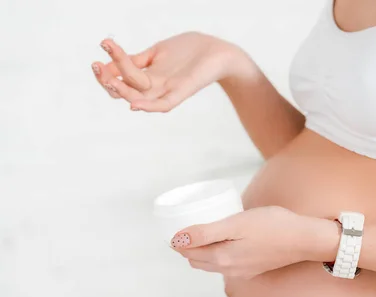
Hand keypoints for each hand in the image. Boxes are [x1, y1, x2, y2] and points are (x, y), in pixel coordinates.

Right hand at [91, 32, 255, 111]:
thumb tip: (108, 63)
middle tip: (95, 66)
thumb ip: (135, 59)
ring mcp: (168, 90)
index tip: (99, 50)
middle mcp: (155, 87)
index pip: (120, 78)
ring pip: (139, 97)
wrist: (219, 52)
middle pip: (124, 91)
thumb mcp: (156, 52)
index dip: (107, 69)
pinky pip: (163, 104)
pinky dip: (148, 106)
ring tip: (107, 78)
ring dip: (121, 90)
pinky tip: (133, 105)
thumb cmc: (190, 51)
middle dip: (107, 80)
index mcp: (147, 76)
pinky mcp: (182, 92)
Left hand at [170, 206, 339, 278]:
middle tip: (188, 224)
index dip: (178, 238)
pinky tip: (225, 241)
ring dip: (202, 251)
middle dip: (188, 246)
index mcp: (221, 258)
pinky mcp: (252, 270)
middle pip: (197, 260)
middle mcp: (228, 270)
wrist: (304, 239)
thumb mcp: (236, 223)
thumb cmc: (273, 226)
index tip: (177, 222)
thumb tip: (176, 239)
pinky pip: (226, 265)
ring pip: (211, 264)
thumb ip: (206, 232)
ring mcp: (241, 272)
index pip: (188, 251)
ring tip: (204, 231)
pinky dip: (218, 255)